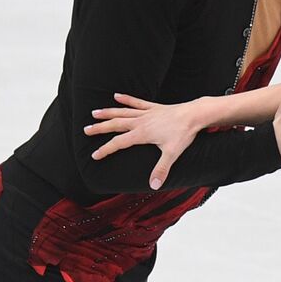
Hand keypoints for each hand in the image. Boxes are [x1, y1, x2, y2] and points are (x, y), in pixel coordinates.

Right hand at [85, 93, 200, 189]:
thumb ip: (161, 169)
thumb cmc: (183, 133)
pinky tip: (116, 95)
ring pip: (122, 112)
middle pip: (115, 124)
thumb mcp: (172, 153)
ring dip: (108, 112)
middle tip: (85, 130)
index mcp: (142, 134)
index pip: (118, 143)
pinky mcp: (154, 107)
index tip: (94, 155)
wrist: (194, 114)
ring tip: (94, 112)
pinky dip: (126, 99)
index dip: (105, 150)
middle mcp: (141, 122)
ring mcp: (147, 113)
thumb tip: (154, 185)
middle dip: (100, 128)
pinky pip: (137, 102)